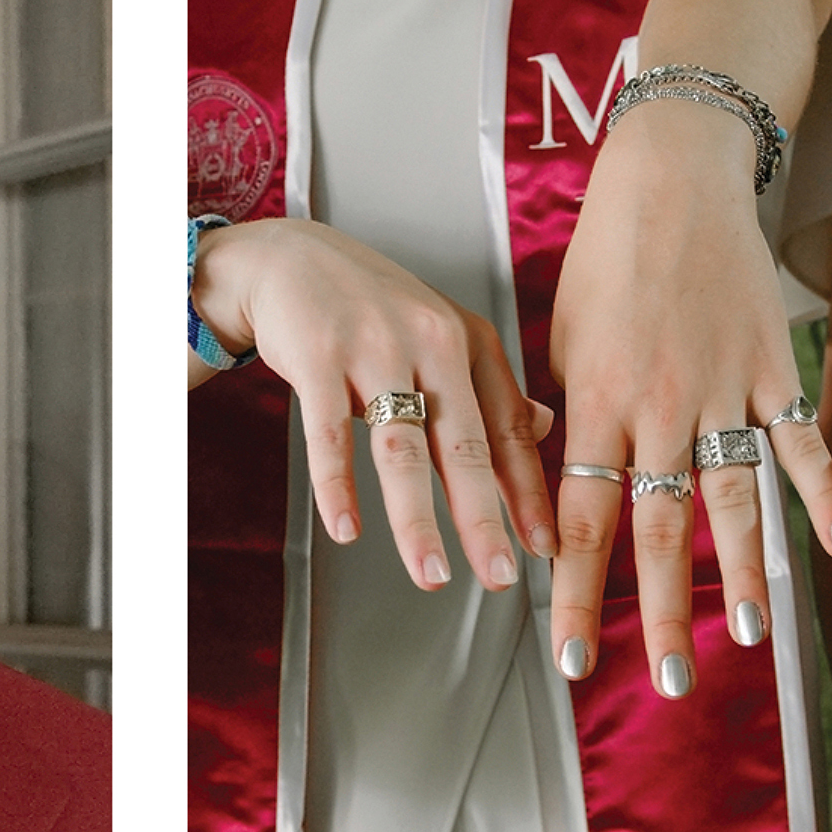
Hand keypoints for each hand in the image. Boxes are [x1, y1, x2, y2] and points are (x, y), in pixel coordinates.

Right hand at [194, 218, 557, 590]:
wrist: (288, 256)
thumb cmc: (365, 302)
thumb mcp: (438, 331)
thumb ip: (486, 384)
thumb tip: (541, 426)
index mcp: (466, 340)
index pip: (508, 429)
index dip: (528, 494)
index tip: (543, 546)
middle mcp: (429, 341)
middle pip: (463, 446)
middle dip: (483, 519)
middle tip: (498, 574)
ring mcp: (373, 348)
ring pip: (401, 449)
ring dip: (416, 520)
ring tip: (429, 572)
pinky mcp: (317, 356)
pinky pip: (330, 434)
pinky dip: (337, 486)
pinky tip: (346, 527)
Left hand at [549, 104, 831, 693]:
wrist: (672, 182)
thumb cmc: (604, 262)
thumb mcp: (559, 339)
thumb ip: (561, 416)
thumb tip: (556, 481)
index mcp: (594, 402)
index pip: (580, 518)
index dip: (577, 593)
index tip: (571, 655)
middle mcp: (659, 406)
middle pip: (660, 529)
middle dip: (661, 612)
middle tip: (666, 681)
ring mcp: (724, 390)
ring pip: (734, 500)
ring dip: (745, 576)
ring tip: (752, 639)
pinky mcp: (776, 369)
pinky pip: (803, 445)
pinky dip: (824, 498)